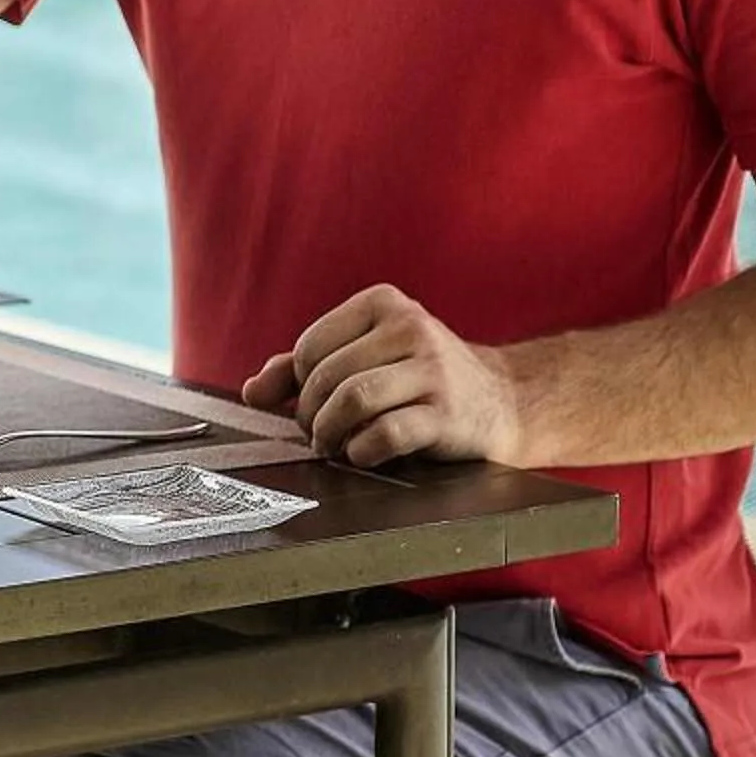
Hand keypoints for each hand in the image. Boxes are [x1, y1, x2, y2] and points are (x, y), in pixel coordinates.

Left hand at [241, 285, 531, 468]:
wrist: (502, 402)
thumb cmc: (422, 379)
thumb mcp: (367, 357)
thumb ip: (304, 368)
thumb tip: (253, 391)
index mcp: (383, 304)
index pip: (310, 345)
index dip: (298, 384)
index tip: (308, 403)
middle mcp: (410, 328)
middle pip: (327, 375)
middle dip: (309, 414)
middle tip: (317, 434)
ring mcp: (433, 370)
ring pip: (351, 400)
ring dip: (330, 433)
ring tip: (334, 444)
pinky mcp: (448, 413)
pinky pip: (385, 434)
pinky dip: (361, 450)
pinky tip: (363, 453)